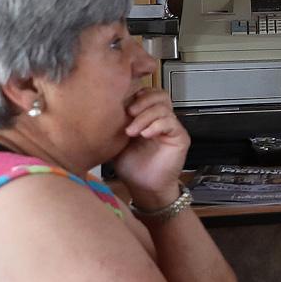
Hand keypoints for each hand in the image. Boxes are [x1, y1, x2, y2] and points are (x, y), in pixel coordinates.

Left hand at [113, 86, 190, 207]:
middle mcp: (161, 120)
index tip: (121, 104)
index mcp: (147, 117)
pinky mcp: (180, 137)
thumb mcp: (116, 140)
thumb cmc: (131, 167)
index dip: (137, 94)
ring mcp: (171, 128)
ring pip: (164, 108)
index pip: (148, 94)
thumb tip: (100, 108)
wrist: (144, 188)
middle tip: (128, 112)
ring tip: (132, 131)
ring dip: (145, 116)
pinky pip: (171, 123)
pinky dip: (156, 126)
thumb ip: (116, 123)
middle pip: (159, 95)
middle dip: (142, 101)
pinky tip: (145, 134)